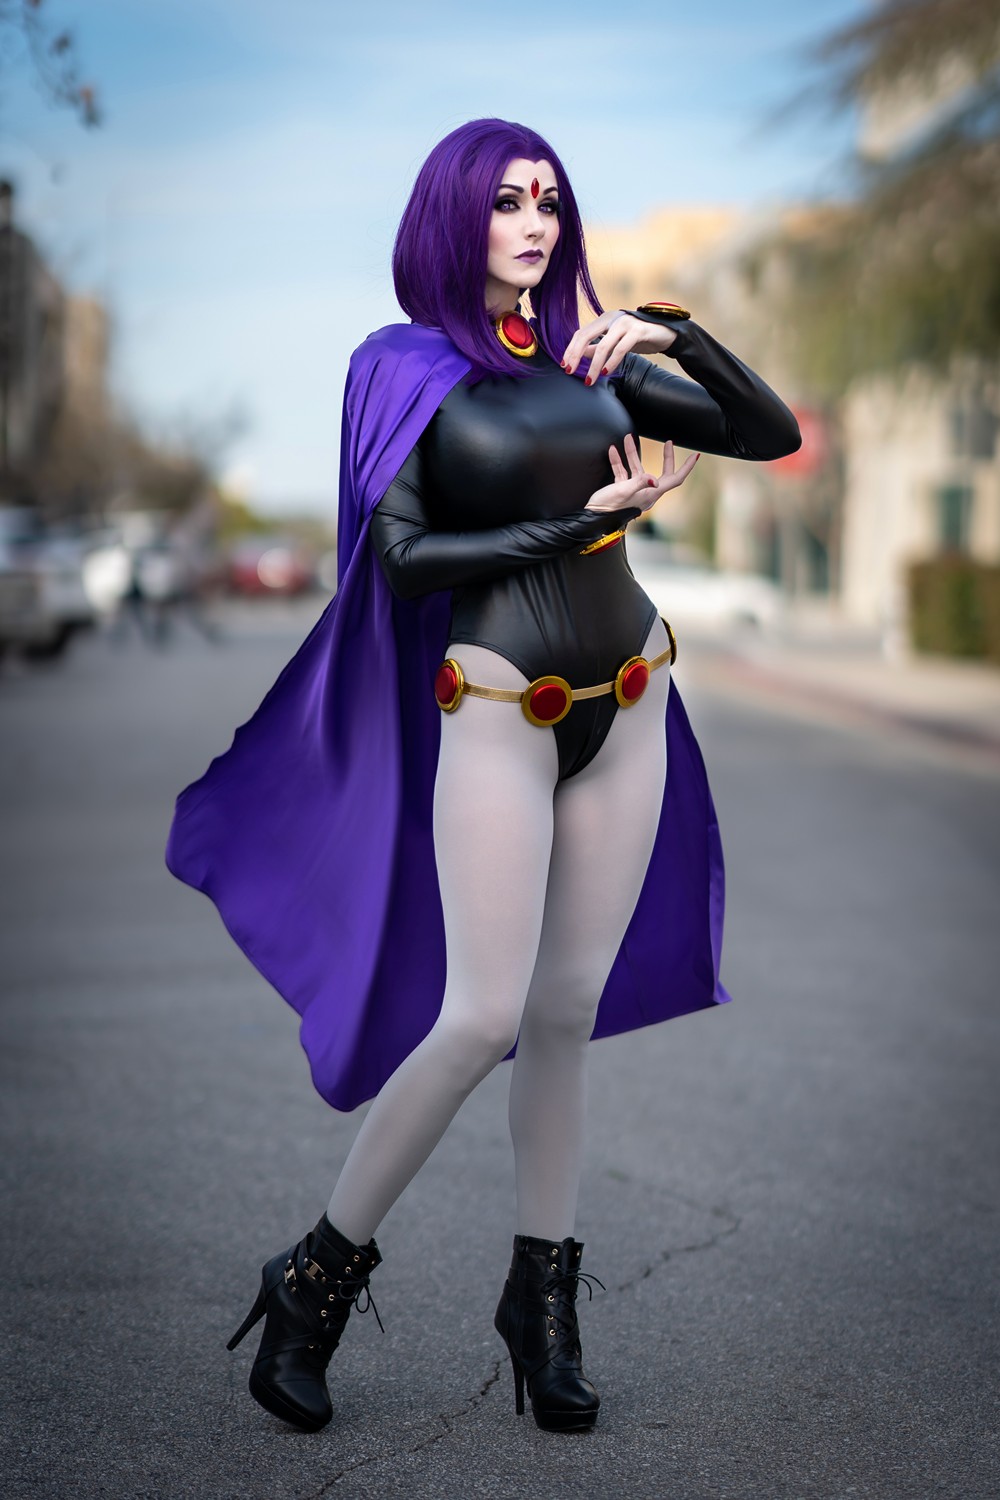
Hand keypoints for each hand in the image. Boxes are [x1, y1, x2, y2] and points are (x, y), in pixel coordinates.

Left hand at [562, 311, 677, 382]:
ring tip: (589, 380)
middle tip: (570, 371)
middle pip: (586, 335)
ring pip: (603, 345)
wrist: (665, 333)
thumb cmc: (638, 338)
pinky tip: (605, 372)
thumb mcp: (615, 342)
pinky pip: (620, 349)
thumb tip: (579, 355)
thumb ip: (598, 347)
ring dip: (594, 365)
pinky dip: (611, 362)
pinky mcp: (638, 331)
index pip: (581, 333)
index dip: (570, 349)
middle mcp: (613, 318)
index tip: (565, 365)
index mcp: (605, 319)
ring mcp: (626, 323)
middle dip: (575, 355)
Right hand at [585, 433, 699, 515]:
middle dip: (666, 457)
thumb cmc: (608, 508)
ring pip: (638, 468)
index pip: (675, 479)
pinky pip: (623, 472)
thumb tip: (652, 479)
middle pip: (662, 473)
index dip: (686, 468)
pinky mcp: (621, 489)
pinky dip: (618, 461)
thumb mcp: (623, 492)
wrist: (592, 518)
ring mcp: (633, 491)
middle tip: (668, 442)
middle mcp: (645, 492)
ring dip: (632, 453)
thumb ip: (638, 482)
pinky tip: (613, 451)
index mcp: (651, 494)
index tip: (694, 456)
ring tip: (628, 438)